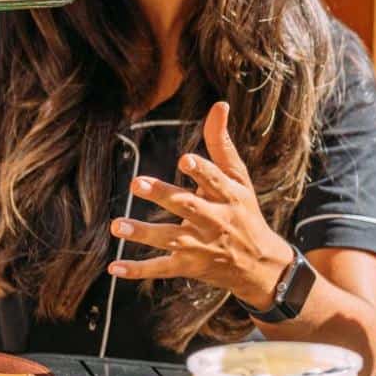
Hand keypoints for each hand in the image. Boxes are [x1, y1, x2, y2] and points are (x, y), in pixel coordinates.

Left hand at [108, 101, 294, 303]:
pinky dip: (139, 270)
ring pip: (170, 238)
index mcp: (229, 196)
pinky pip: (162, 268)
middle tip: (137, 183)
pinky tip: (115, 267)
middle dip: (163, 195)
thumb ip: (222, 144)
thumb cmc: (244, 212)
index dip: (201, 171)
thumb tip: (218, 105)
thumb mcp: (239, 179)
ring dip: (143, 233)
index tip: (185, 160)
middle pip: (187, 206)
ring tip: (117, 225)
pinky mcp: (190, 265)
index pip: (215, 181)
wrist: (260, 265)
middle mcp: (215, 220)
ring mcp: (201, 245)